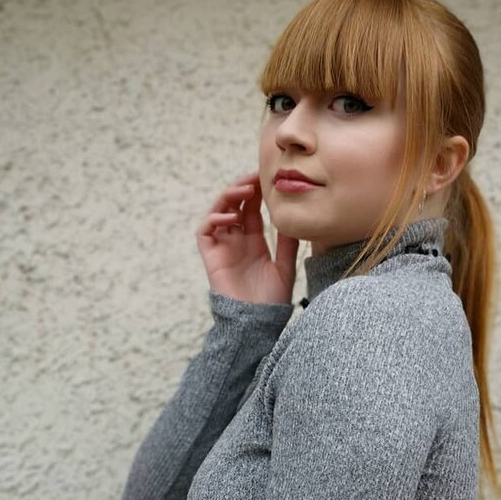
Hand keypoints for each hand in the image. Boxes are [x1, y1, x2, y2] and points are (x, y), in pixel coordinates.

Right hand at [196, 172, 298, 305]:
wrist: (256, 323)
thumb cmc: (271, 301)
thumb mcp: (285, 268)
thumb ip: (288, 245)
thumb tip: (294, 220)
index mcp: (254, 243)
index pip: (252, 209)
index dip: (257, 192)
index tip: (268, 178)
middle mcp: (236, 242)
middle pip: (234, 205)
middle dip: (243, 187)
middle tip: (256, 176)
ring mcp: (222, 247)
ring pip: (219, 212)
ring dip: (229, 197)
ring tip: (245, 190)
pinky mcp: (211, 256)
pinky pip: (205, 231)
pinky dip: (216, 219)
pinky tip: (233, 218)